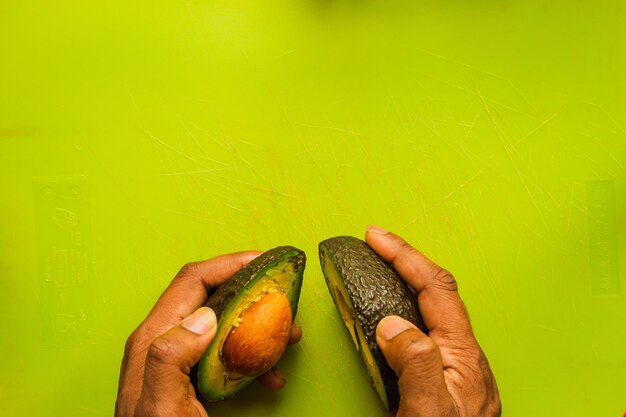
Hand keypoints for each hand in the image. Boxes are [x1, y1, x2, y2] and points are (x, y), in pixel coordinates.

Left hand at [115, 251, 302, 416]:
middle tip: (285, 297)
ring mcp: (182, 358)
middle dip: (253, 291)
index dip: (230, 263)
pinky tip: (273, 375)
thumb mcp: (161, 406)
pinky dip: (255, 357)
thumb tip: (204, 315)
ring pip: (226, 323)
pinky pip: (229, 354)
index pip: (194, 280)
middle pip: (214, 296)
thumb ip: (171, 357)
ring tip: (289, 337)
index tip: (265, 260)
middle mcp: (168, 339)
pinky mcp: (195, 377)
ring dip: (260, 325)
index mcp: (155, 336)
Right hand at [366, 227, 500, 416]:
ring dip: (405, 281)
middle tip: (376, 242)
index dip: (405, 255)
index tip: (376, 237)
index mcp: (461, 354)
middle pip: (436, 291)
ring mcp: (451, 366)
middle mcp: (460, 354)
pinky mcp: (439, 378)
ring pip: (430, 309)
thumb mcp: (429, 411)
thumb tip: (392, 324)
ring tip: (382, 266)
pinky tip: (389, 314)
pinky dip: (402, 310)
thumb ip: (416, 363)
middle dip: (405, 259)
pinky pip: (422, 331)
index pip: (435, 288)